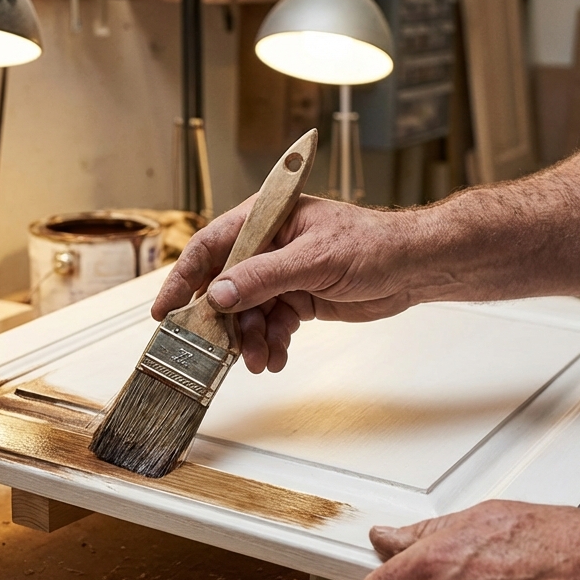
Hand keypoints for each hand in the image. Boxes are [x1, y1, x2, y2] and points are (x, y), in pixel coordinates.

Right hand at [153, 196, 448, 373]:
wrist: (414, 268)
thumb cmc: (373, 245)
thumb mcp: (314, 260)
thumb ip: (264, 277)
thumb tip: (220, 294)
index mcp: (266, 219)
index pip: (211, 246)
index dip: (184, 278)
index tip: (166, 310)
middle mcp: (268, 245)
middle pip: (226, 286)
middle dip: (224, 322)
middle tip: (217, 350)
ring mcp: (282, 273)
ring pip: (249, 312)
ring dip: (250, 339)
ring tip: (259, 360)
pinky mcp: (298, 298)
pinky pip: (272, 324)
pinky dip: (271, 343)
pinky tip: (276, 357)